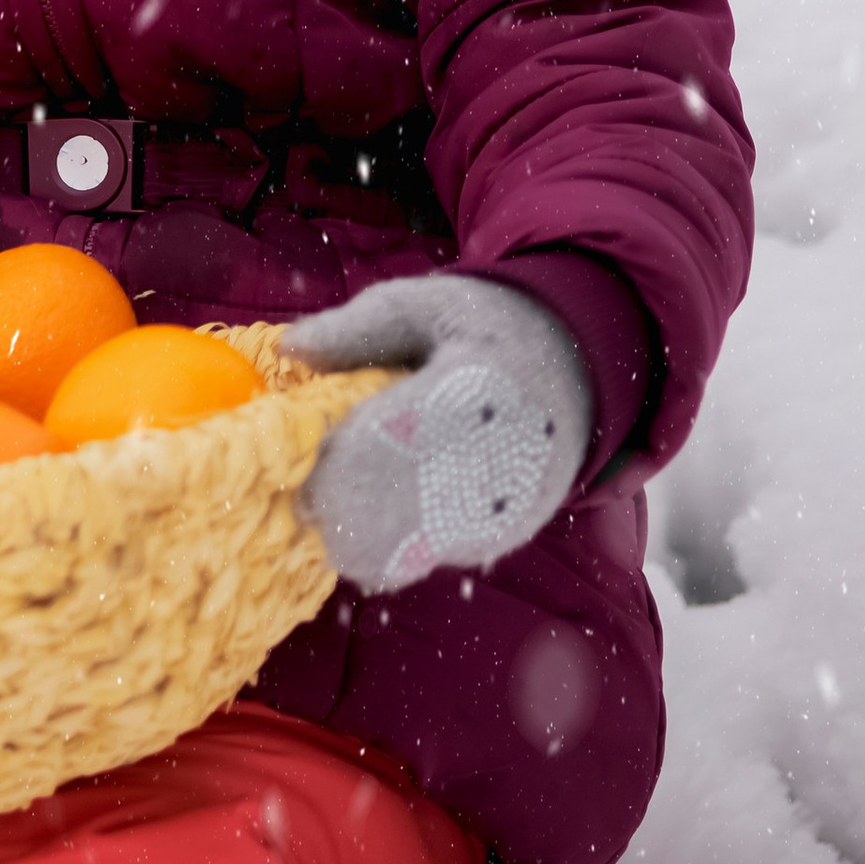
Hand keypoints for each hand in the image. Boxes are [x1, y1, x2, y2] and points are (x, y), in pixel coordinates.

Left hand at [286, 273, 592, 593]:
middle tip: (308, 469)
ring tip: (346, 476)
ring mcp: (496, 515)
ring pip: (388, 553)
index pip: (389, 445)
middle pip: (382, 518)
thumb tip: (289, 349)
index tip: (295, 445)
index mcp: (477, 389)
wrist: (575, 376)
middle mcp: (494, 466)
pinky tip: (381, 494)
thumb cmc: (486, 330)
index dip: (332, 458)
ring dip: (347, 525)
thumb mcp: (426, 304)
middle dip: (327, 501)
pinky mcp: (490, 544)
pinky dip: (377, 537)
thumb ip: (358, 328)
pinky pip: (410, 559)